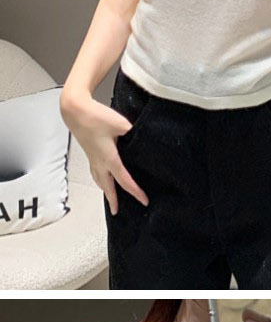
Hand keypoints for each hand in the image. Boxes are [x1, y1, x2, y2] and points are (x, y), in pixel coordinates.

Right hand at [61, 100, 148, 218]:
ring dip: (105, 190)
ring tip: (110, 198)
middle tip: (116, 211)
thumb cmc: (94, 116)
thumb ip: (134, 133)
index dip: (135, 192)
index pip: (124, 180)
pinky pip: (95, 171)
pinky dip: (99, 179)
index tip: (144, 200)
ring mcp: (92, 158)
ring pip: (99, 180)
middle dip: (113, 200)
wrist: (75, 110)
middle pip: (107, 186)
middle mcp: (99, 162)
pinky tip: (101, 177)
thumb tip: (143, 139)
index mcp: (109, 158)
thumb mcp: (121, 124)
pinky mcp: (89, 152)